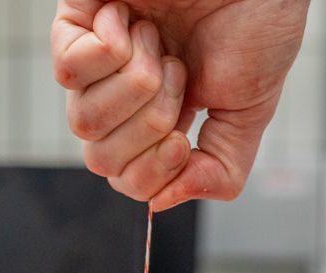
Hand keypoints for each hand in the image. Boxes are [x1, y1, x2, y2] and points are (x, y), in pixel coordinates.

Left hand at [51, 0, 309, 209]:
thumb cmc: (258, 16)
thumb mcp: (251, 110)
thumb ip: (219, 170)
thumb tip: (163, 202)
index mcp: (161, 118)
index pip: (127, 180)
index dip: (153, 172)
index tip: (185, 139)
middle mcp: (123, 93)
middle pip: (101, 159)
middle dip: (150, 124)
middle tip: (179, 74)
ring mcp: (98, 57)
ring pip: (82, 121)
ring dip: (135, 84)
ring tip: (159, 41)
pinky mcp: (77, 18)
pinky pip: (67, 70)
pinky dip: (107, 49)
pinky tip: (130, 19)